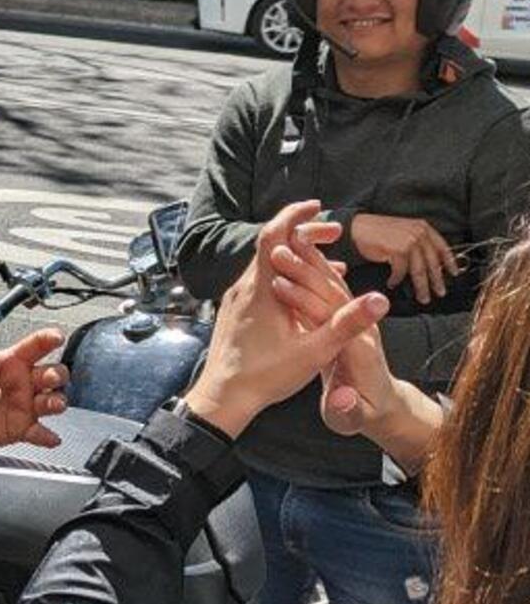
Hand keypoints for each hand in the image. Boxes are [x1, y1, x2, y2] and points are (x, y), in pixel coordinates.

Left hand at [0, 324, 67, 450]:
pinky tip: (51, 438)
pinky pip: (39, 433)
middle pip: (53, 374)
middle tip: (50, 378)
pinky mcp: (23, 427)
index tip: (56, 337)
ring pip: (52, 401)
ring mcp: (27, 405)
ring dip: (56, 401)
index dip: (48, 339)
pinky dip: (47, 436)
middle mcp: (25, 382)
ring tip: (53, 404)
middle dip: (56, 374)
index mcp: (12, 362)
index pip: (35, 346)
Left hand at [184, 203, 388, 437]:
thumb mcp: (314, 352)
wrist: (223, 397)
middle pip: (271, 246)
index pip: (273, 236)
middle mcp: (243, 288)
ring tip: (329, 263)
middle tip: (333, 233)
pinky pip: (261, 283)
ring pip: (266, 265)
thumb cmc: (265, 377)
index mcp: (261, 290)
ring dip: (296, 258)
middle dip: (303, 235)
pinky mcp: (235, 312)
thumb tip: (379, 300)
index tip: (317, 206)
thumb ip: (347, 324)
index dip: (295, 216)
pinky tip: (306, 292)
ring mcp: (236, 300)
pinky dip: (286, 277)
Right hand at [265, 229, 444, 465]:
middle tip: (277, 251)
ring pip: (334, 286)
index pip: (332, 319)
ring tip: (281, 243)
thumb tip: (343, 401)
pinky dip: (314, 271)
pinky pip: (331, 289)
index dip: (304, 301)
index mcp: (359, 353)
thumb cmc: (362, 414)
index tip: (277, 285)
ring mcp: (359, 322)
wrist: (384, 406)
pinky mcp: (349, 319)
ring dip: (309, 263)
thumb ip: (347, 410)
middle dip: (305, 271)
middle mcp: (362, 331)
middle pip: (335, 294)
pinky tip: (296, 257)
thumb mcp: (354, 419)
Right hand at [349, 212, 459, 305]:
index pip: (442, 247)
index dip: (449, 262)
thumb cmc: (378, 232)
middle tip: (440, 293)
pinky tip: (392, 283)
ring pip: (419, 270)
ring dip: (421, 287)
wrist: (356, 228)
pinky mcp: (398, 250)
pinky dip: (396, 279)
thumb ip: (417, 243)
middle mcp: (419, 233)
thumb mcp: (403, 232)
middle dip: (436, 280)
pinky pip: (401, 271)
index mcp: (423, 227)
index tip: (454, 273)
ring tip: (422, 297)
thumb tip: (428, 263)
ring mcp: (409, 241)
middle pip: (432, 262)